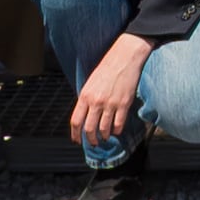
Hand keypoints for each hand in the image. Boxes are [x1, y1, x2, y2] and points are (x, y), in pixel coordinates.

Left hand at [69, 35, 149, 152]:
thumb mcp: (90, 83)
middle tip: (93, 143)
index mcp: (85, 95)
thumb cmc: (106, 68)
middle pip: (89, 129)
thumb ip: (86, 99)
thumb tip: (84, 116)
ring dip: (103, 137)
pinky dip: (116, 131)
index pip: (76, 121)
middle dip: (90, 140)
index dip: (75, 134)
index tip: (77, 140)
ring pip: (104, 129)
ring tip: (104, 138)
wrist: (124, 57)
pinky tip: (115, 130)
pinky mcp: (124, 104)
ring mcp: (110, 104)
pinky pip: (118, 124)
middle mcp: (96, 101)